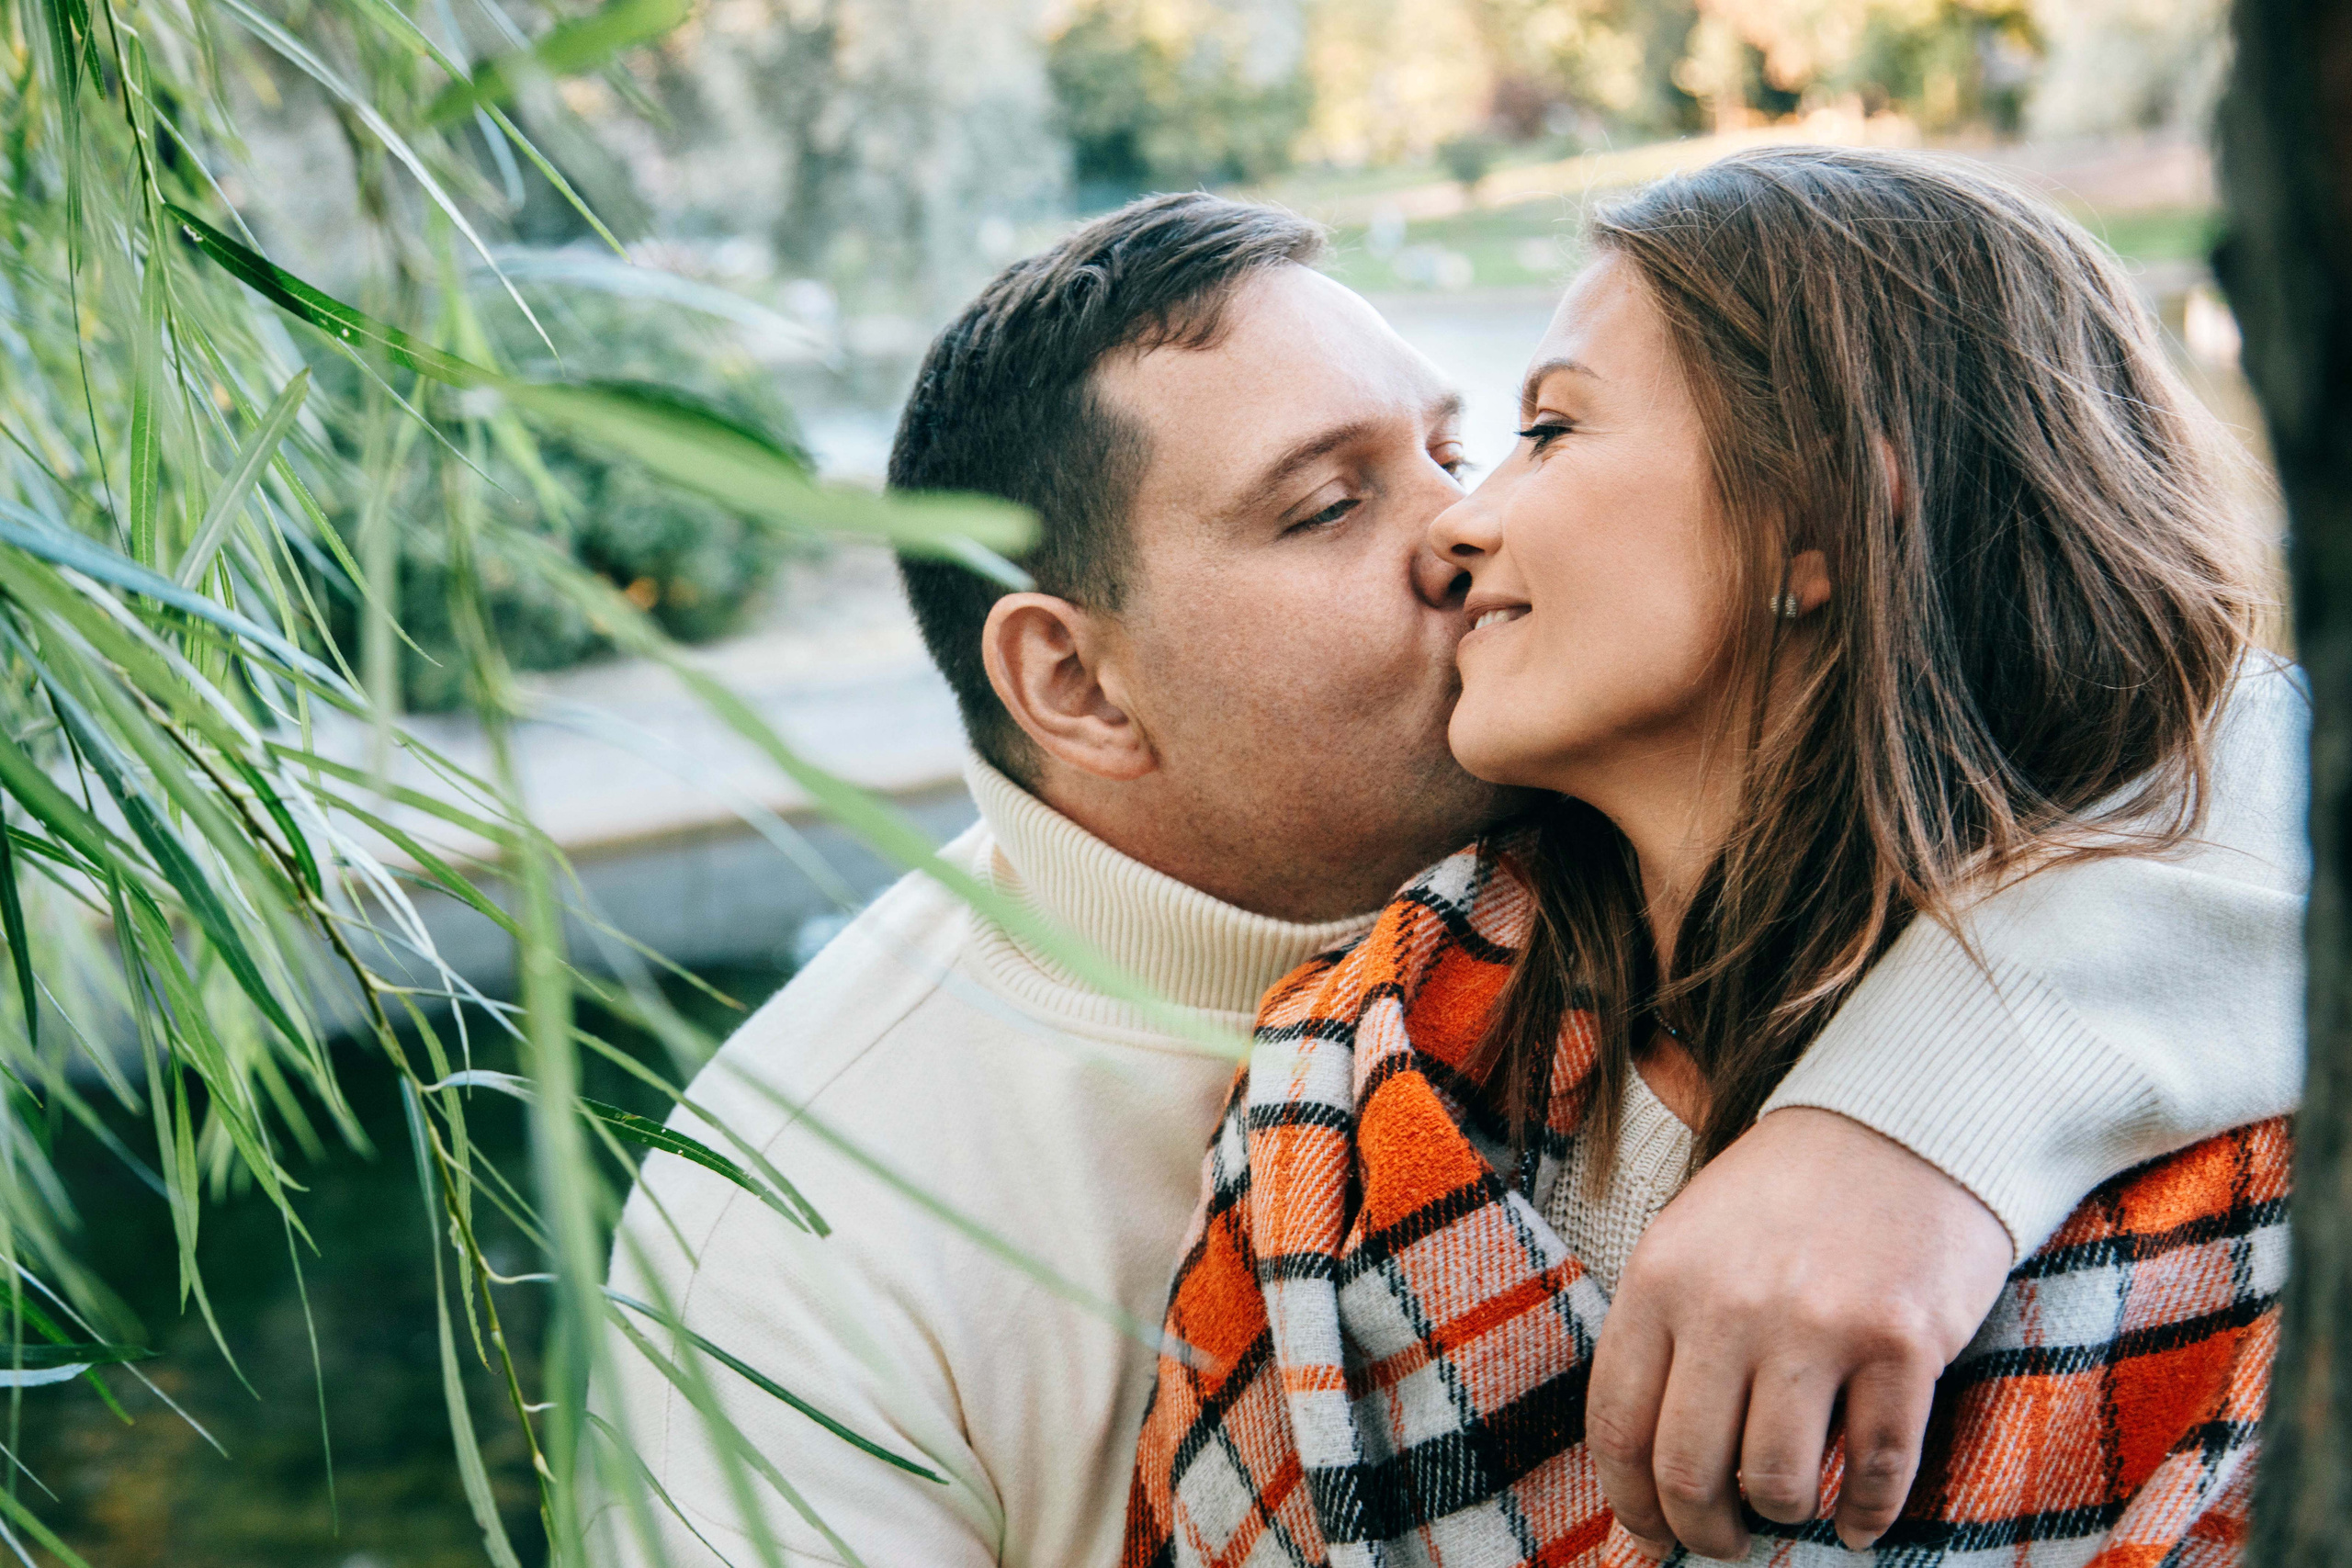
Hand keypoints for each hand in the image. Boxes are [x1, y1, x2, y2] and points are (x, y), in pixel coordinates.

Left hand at [1585, 1107, 2013, 1558]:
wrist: (1901, 1126)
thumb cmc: (1785, 1196)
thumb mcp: (1689, 1240)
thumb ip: (1663, 1336)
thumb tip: (1647, 1465)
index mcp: (1661, 1279)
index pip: (1618, 1423)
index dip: (1629, 1498)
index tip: (1648, 1532)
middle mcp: (1729, 1306)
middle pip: (1690, 1469)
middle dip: (1702, 1528)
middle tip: (1721, 1540)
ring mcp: (1818, 1326)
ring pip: (1779, 1483)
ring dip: (1782, 1518)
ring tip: (1789, 1509)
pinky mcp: (1903, 1345)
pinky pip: (1876, 1470)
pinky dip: (1865, 1514)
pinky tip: (1857, 1520)